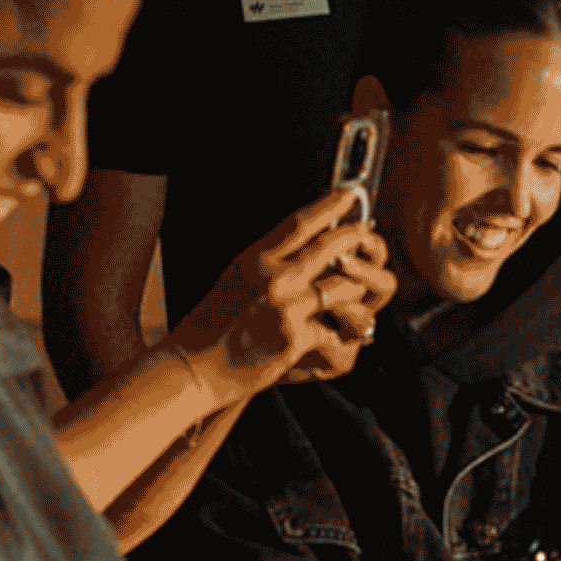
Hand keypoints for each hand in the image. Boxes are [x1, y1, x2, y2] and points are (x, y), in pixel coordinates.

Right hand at [174, 187, 390, 398]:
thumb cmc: (210, 325)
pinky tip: (342, 332)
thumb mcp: (234, 277)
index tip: (348, 194)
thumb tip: (297, 246)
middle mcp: (273, 277)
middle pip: (330, 246)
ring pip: (343, 287)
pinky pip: (335, 328)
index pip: (299, 223)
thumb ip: (266, 261)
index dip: (329, 205)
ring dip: (354, 290)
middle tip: (365, 234)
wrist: (194, 366)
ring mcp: (287, 307)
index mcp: (255, 258)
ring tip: (355, 294)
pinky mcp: (296, 338)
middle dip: (354, 238)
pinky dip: (341, 331)